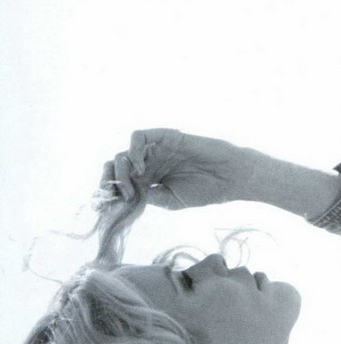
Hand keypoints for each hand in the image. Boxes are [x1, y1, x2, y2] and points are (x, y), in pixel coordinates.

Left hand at [101, 129, 262, 210]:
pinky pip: (138, 137)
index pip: (121, 183)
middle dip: (109, 180)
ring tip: (132, 183)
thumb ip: (150, 197)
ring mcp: (155, 150)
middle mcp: (148, 163)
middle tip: (113, 194)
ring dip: (121, 169)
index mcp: (149, 180)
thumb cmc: (207, 190)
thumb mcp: (173, 201)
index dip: (110, 193)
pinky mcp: (164, 137)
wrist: (231, 177)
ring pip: (123, 153)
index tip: (106, 206)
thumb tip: (126, 195)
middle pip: (115, 167)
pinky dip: (134, 151)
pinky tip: (141, 168)